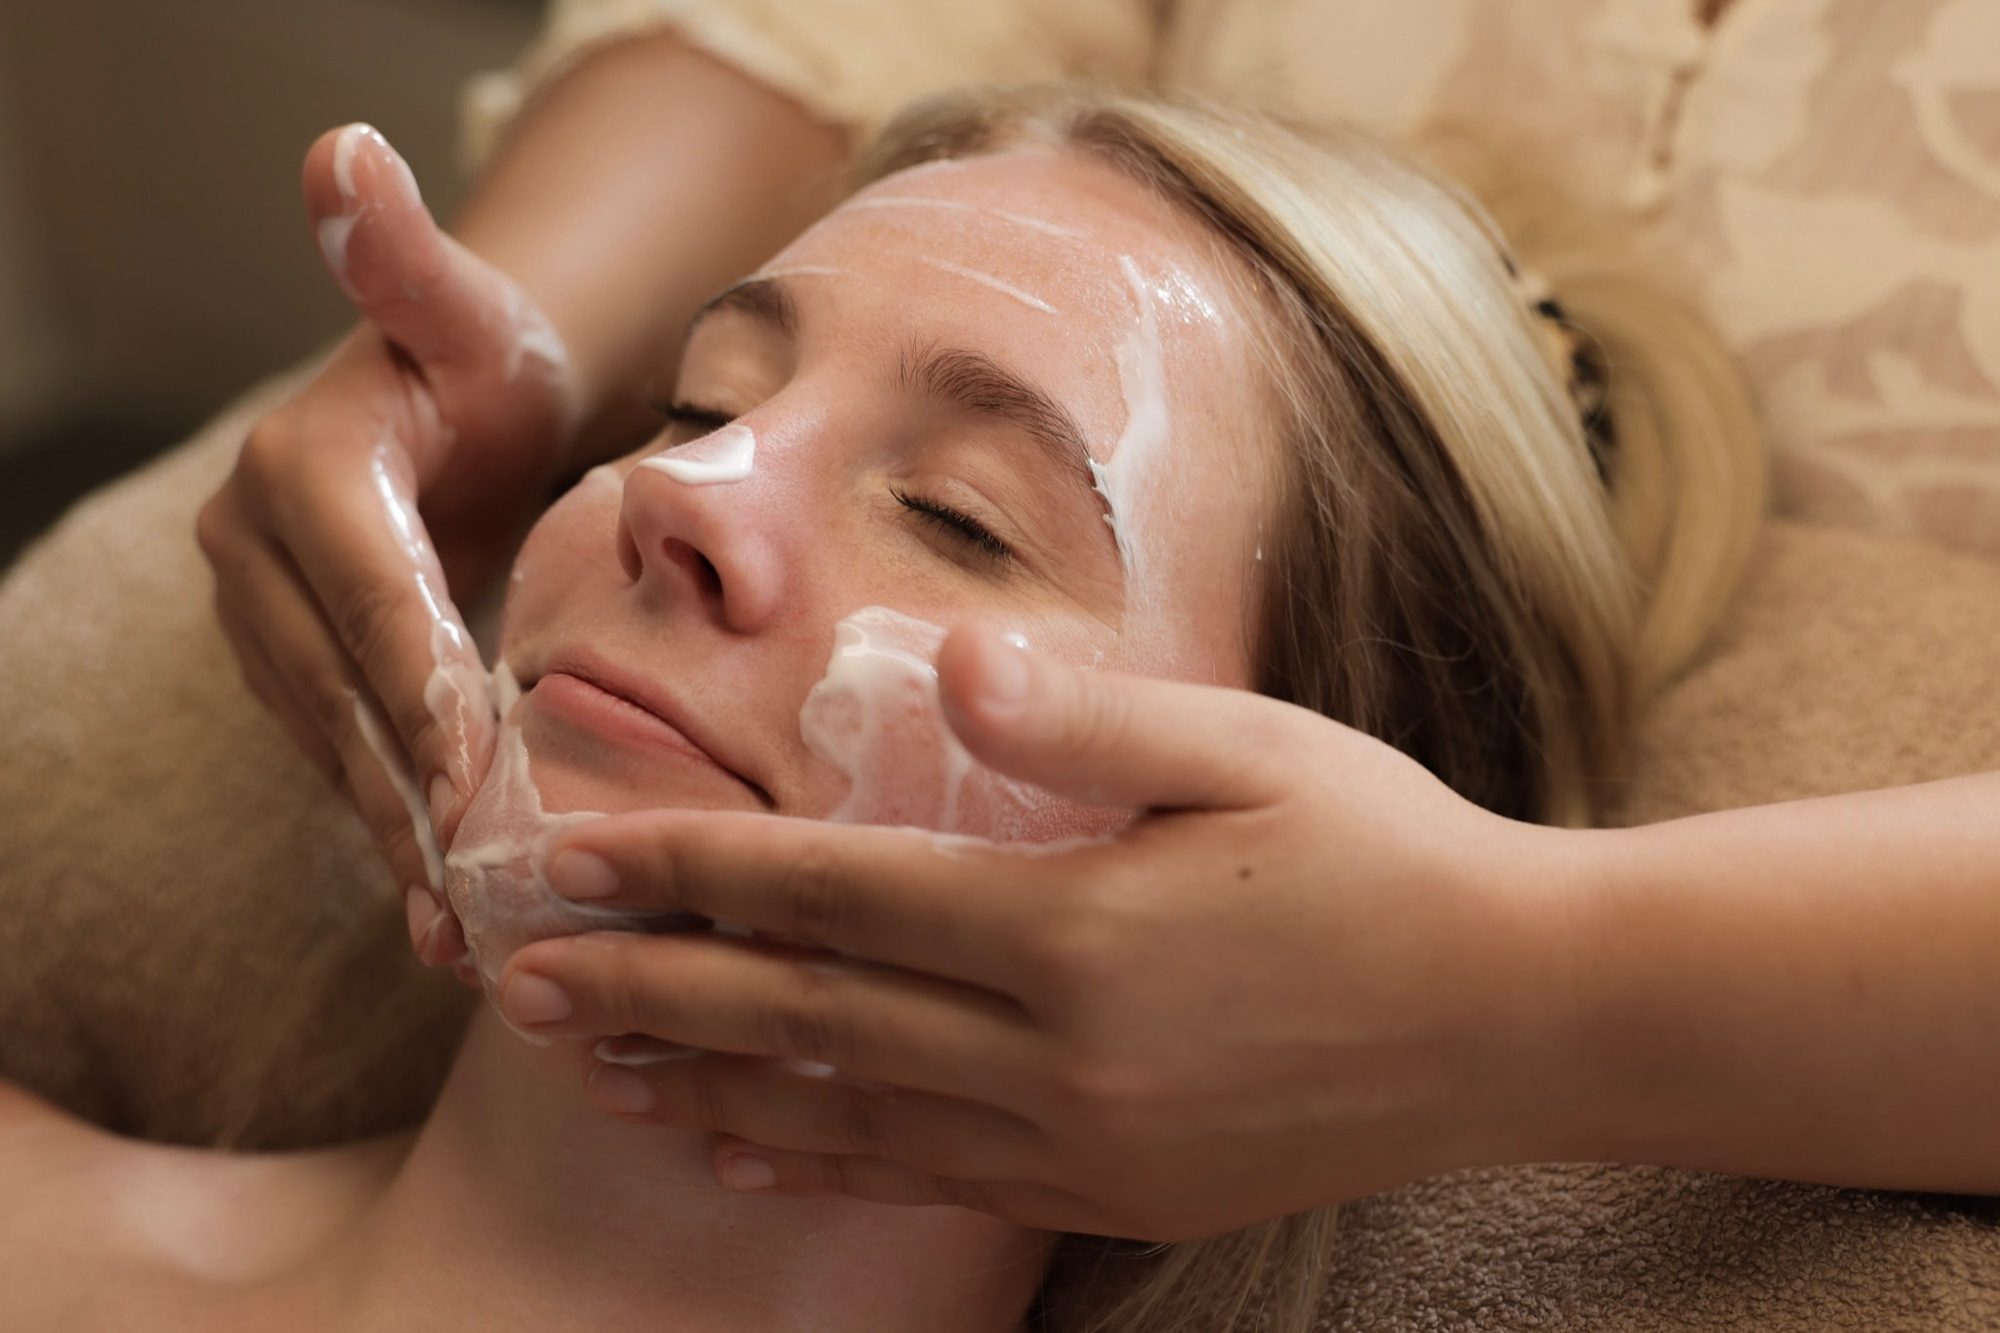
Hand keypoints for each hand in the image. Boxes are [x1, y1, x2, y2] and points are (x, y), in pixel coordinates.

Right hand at [198, 125, 574, 963]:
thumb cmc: (490, 362)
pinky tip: (439, 898)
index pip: (363, 586)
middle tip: (472, 886)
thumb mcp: (470, 312)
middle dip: (405, 786)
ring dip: (394, 829)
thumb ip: (410, 261)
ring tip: (455, 927)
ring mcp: (263, 613)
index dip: (412, 673)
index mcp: (305, 465)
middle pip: (338, 683)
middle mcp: (256, 543)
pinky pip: (339, 750)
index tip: (468, 764)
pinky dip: (391, 819)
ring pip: (332, 736)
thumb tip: (342, 149)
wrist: (466, 411)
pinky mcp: (291, 664)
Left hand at [496, 626, 1587, 1238]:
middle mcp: (1060, 1056)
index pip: (829, 895)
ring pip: (846, 1115)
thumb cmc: (1388, 854)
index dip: (688, 872)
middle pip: (804, 1016)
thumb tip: (941, 668)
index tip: (571, 860)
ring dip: (707, 1083)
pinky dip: (821, 1158)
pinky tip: (743, 1146)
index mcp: (1076, 929)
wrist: (1521, 1018)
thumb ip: (1081, 722)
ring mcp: (1085, 1142)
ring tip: (594, 1068)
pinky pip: (931, 1182)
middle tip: (516, 983)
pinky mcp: (1117, 1193)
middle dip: (650, 991)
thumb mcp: (1252, 750)